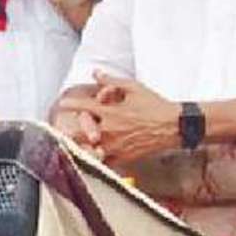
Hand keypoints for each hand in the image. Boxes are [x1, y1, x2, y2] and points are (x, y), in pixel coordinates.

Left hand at [57, 70, 181, 165]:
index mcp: (111, 112)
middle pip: (82, 133)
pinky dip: (98, 159)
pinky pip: (105, 162)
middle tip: (64, 131)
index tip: (62, 104)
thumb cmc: (156, 107)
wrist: (173, 127)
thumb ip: (112, 81)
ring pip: (91, 149)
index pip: (84, 107)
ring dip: (83, 146)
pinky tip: (96, 156)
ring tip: (75, 146)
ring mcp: (116, 146)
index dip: (70, 105)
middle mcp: (111, 130)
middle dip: (71, 131)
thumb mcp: (134, 88)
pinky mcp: (124, 157)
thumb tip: (96, 74)